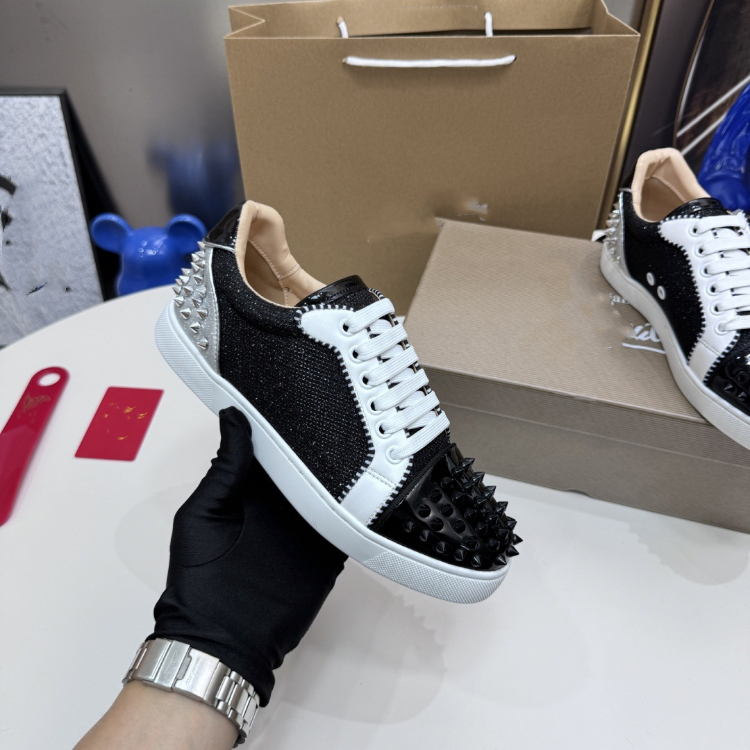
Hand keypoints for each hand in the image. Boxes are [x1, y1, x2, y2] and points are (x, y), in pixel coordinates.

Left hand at [150, 406, 346, 704]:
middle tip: (345, 405)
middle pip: (307, 463)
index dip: (285, 420)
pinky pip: (348, 522)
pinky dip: (360, 507)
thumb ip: (226, 467)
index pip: (273, 445)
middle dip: (322, 440)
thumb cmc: (199, 576)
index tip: (305, 390)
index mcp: (249, 488)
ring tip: (367, 435)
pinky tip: (377, 482)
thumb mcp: (204, 513)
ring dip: (345, 470)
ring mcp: (306, 526)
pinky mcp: (327, 550)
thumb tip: (233, 415)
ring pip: (331, 489)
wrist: (223, 640)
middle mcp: (281, 502)